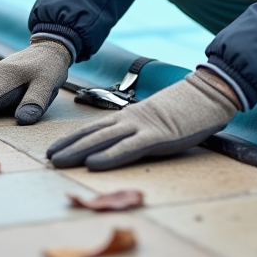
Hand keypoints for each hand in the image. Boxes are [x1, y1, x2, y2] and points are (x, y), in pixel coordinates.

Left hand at [46, 69, 238, 170]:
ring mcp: (143, 127)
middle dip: (68, 146)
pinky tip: (93, 163)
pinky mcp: (158, 137)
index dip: (72, 139)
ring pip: (104, 140)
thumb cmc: (187, 108)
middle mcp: (131, 120)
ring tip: (58, 161)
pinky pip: (129, 148)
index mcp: (130, 116)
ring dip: (78, 151)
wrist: (209, 93)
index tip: (53, 149)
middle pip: (93, 133)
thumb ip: (142, 129)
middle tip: (46, 158)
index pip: (94, 128)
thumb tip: (127, 143)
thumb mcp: (158, 119)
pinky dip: (109, 156)